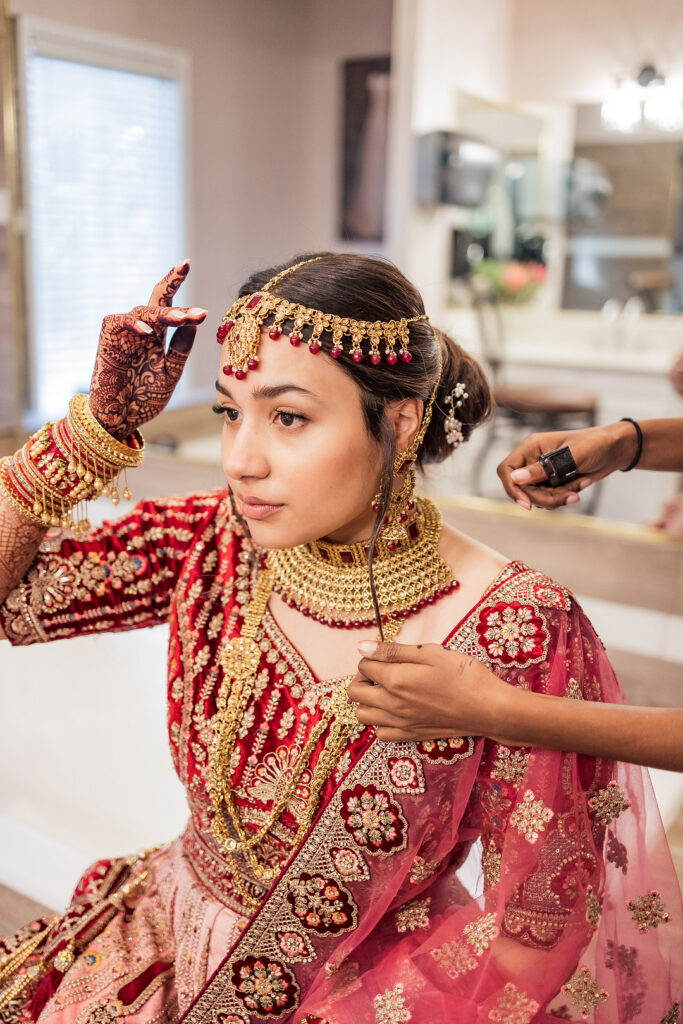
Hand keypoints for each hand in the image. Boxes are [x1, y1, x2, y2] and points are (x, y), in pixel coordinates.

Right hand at [89, 260, 207, 439]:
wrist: (120, 420)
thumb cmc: (143, 399)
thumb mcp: (170, 375)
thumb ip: (180, 351)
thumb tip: (193, 323)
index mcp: (157, 337)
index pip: (167, 304)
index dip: (174, 282)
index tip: (186, 262)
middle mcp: (141, 331)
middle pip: (155, 301)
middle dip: (173, 290)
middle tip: (191, 291)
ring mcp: (123, 335)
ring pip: (141, 311)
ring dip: (162, 313)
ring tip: (180, 319)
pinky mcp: (107, 341)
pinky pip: (118, 322)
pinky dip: (132, 324)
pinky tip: (147, 332)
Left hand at [348, 640, 508, 742]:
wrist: (488, 708)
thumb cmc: (464, 675)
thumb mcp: (430, 652)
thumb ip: (393, 651)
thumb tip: (362, 647)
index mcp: (395, 680)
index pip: (363, 665)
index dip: (372, 655)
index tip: (388, 654)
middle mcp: (391, 704)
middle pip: (354, 692)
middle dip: (362, 678)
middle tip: (383, 670)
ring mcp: (400, 723)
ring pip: (362, 716)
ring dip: (367, 700)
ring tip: (386, 690)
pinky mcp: (411, 735)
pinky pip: (380, 734)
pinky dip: (380, 722)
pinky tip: (395, 710)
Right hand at [496, 423, 636, 510]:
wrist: (614, 450)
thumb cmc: (595, 444)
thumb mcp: (571, 456)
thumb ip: (543, 468)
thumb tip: (516, 479)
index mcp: (531, 447)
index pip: (507, 470)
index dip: (512, 488)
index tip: (527, 504)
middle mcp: (532, 460)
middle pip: (522, 489)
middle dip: (544, 497)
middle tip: (568, 496)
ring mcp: (541, 473)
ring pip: (536, 497)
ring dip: (558, 498)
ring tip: (579, 488)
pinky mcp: (551, 483)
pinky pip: (549, 498)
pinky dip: (564, 497)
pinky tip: (581, 486)